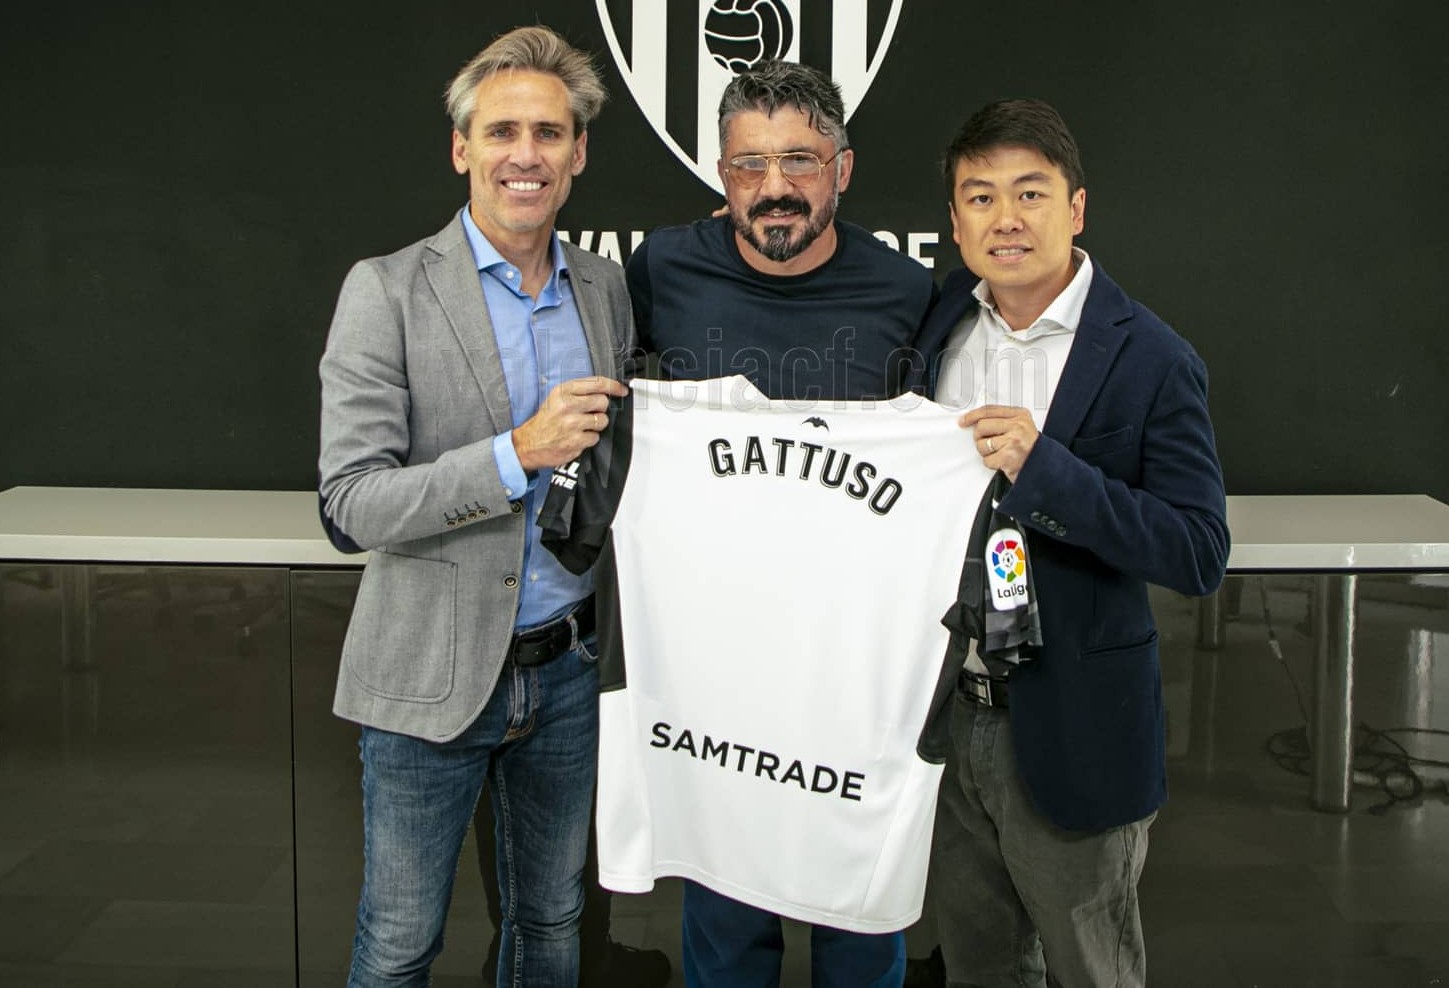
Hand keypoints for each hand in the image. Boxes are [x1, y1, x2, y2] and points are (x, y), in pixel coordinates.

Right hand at [513, 376, 628, 471]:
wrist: (529, 443)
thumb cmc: (546, 420)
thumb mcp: (556, 398)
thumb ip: (579, 392)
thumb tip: (605, 390)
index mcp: (563, 391)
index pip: (597, 383)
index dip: (613, 386)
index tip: (621, 390)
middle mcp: (567, 405)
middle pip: (603, 402)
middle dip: (600, 408)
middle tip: (589, 413)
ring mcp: (571, 424)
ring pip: (602, 420)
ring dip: (595, 425)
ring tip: (581, 426)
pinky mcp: (575, 441)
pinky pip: (595, 437)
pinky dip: (589, 439)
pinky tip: (577, 437)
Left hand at [959, 404, 1037, 482]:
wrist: (1045, 466)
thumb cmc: (1031, 448)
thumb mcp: (1022, 427)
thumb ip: (1003, 420)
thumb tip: (976, 420)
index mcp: (1020, 415)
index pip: (989, 410)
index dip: (972, 415)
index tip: (964, 420)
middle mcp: (1017, 426)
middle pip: (981, 426)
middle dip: (980, 437)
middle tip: (988, 443)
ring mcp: (1013, 441)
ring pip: (982, 444)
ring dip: (986, 452)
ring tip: (998, 453)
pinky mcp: (1008, 457)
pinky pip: (987, 460)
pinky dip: (991, 463)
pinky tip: (1002, 462)